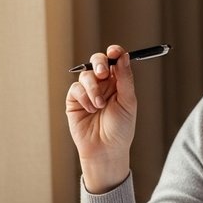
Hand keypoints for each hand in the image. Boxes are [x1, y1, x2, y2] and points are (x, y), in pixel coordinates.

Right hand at [66, 45, 137, 192]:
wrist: (106, 150)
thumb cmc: (120, 129)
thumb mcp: (128, 102)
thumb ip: (125, 78)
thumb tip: (123, 56)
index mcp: (118, 83)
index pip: (115, 61)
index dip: (114, 53)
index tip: (115, 51)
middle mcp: (103, 85)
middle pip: (97, 62)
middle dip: (99, 64)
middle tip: (103, 73)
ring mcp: (88, 92)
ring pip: (85, 75)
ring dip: (93, 88)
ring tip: (99, 106)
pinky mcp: (74, 101)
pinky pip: (75, 89)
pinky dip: (84, 97)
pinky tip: (90, 110)